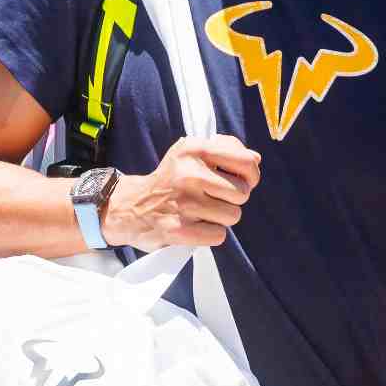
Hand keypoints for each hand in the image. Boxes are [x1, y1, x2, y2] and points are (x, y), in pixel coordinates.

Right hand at [102, 135, 258, 250]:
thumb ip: (224, 149)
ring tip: (202, 212)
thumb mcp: (189, 154)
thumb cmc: (170, 179)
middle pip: (242, 193)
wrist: (130, 207)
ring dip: (221, 217)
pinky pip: (219, 235)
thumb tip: (255, 158)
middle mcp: (189, 173)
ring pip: (233, 216)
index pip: (245, 161)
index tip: (243, 180)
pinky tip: (195, 225)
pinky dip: (210, 234)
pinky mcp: (179, 229)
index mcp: (194, 149)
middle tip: (215, 198)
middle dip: (233, 199)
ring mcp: (184, 203)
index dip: (251, 174)